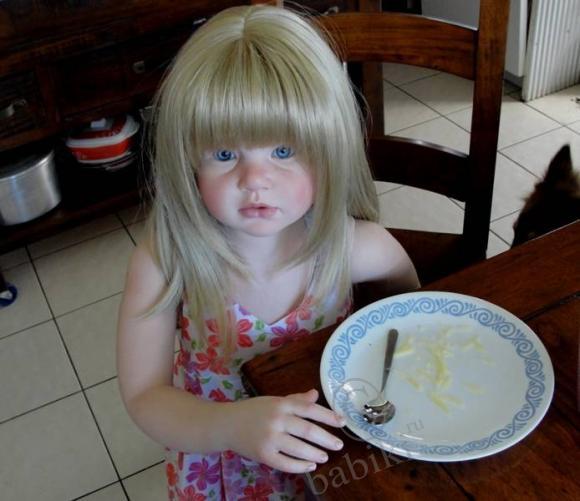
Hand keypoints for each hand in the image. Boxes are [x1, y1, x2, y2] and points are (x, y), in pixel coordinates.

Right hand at [225, 388, 345, 472]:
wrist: (226, 424)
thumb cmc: (253, 411)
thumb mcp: (274, 401)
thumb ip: (295, 400)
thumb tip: (315, 395)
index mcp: (281, 404)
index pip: (310, 409)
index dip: (328, 416)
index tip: (342, 422)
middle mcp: (276, 419)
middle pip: (308, 430)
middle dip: (327, 438)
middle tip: (339, 445)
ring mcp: (269, 438)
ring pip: (299, 448)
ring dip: (316, 454)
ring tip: (325, 456)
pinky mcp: (263, 455)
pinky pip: (286, 463)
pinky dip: (301, 466)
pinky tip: (310, 466)